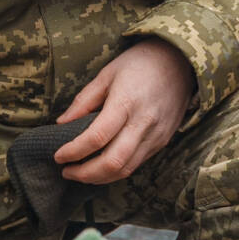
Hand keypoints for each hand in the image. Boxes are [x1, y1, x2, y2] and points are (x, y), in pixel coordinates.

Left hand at [54, 39, 193, 183]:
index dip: (74, 151)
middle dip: (85, 174)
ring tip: (80, 173)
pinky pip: (137, 163)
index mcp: (126, 102)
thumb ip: (84, 101)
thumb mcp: (107, 74)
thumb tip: (62, 124)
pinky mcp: (163, 141)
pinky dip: (116, 170)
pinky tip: (101, 166)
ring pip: (126, 169)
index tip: (58, 156)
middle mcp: (143, 123)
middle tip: (66, 171)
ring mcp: (156, 135)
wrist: (180, 62)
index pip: (97, 137)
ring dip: (99, 177)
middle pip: (112, 162)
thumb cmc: (139, 63)